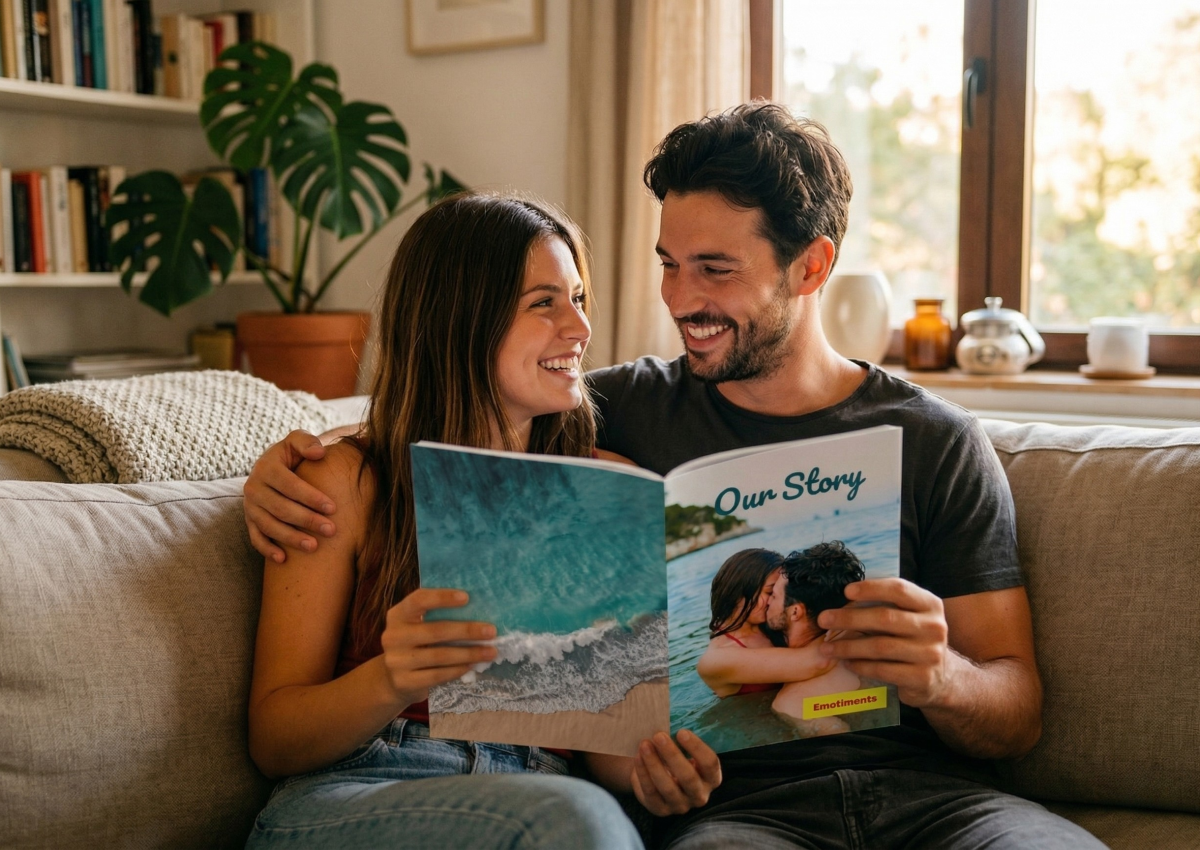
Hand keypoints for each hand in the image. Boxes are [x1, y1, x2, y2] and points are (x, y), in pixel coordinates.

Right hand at [244, 430, 335, 561]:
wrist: (271, 468)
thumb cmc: (292, 455)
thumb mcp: (296, 441)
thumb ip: (306, 442)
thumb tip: (319, 453)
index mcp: (266, 467)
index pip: (289, 485)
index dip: (311, 497)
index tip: (333, 508)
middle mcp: (253, 487)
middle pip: (280, 508)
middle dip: (307, 520)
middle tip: (331, 530)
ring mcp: (249, 506)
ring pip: (268, 525)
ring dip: (290, 538)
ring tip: (314, 546)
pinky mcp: (249, 521)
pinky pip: (255, 538)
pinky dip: (267, 549)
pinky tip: (283, 559)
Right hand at [380, 589, 497, 706]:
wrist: (392, 679)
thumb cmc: (415, 644)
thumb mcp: (417, 625)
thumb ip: (437, 616)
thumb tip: (479, 609)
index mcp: (398, 615)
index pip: (418, 600)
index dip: (442, 598)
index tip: (467, 598)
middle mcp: (393, 636)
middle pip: (435, 631)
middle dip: (467, 631)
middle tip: (491, 631)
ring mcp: (397, 661)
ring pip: (439, 656)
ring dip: (469, 653)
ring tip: (490, 652)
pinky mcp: (404, 682)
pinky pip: (436, 675)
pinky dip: (457, 670)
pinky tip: (471, 666)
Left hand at [631, 730, 721, 816]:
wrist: (660, 777)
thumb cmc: (675, 758)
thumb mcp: (683, 750)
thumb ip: (680, 740)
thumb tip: (665, 720)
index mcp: (711, 778)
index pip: (710, 764)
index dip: (697, 748)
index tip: (681, 732)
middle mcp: (699, 795)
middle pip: (689, 777)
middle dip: (672, 755)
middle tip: (658, 735)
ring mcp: (681, 806)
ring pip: (668, 788)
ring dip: (654, 764)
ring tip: (644, 745)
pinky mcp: (661, 810)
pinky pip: (651, 793)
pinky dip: (643, 774)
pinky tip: (638, 758)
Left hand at [817, 577, 953, 708]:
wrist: (942, 678)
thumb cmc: (914, 640)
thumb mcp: (910, 618)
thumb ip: (887, 606)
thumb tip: (844, 600)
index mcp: (930, 605)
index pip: (899, 589)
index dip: (871, 588)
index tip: (846, 591)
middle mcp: (934, 627)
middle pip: (885, 618)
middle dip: (849, 618)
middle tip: (824, 620)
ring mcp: (930, 654)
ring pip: (880, 646)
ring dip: (848, 646)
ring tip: (827, 647)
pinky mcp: (922, 678)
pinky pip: (883, 669)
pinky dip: (860, 665)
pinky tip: (847, 663)